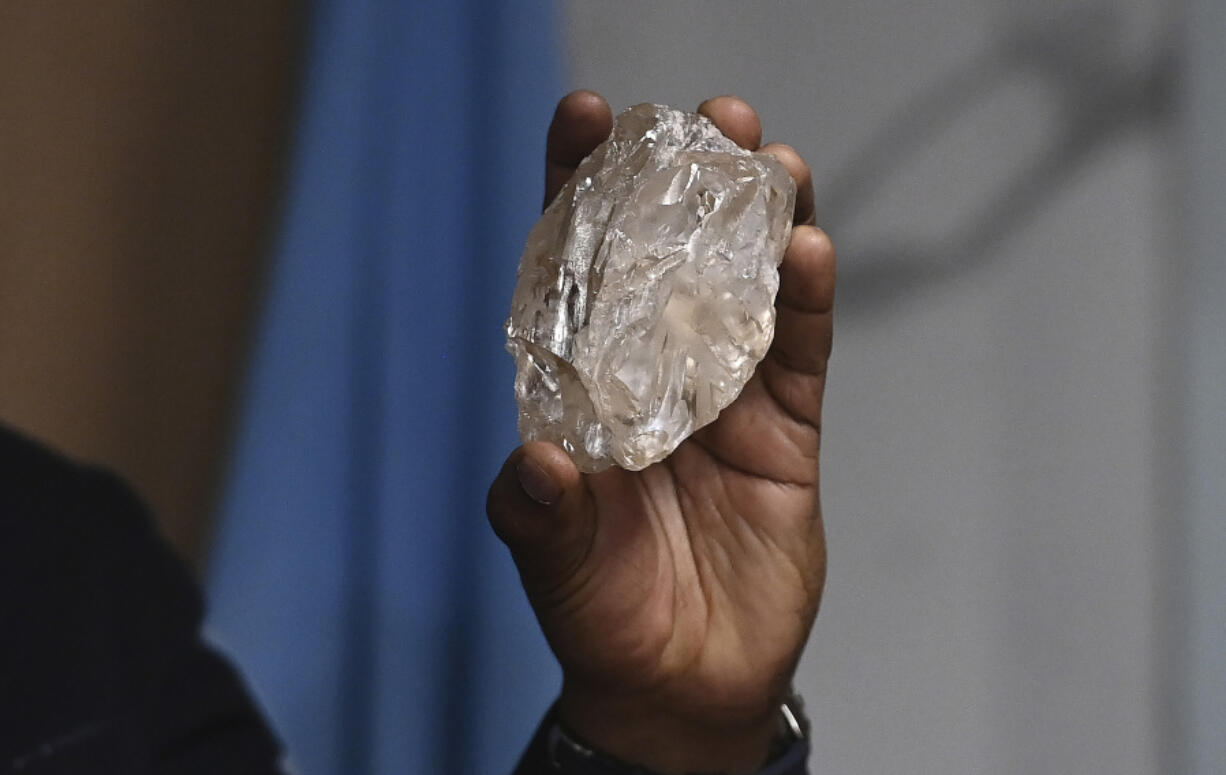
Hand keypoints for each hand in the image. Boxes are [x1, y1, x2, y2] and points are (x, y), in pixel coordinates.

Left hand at [488, 91, 833, 774]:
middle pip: (668, 256)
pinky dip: (804, 302)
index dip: (579, 190)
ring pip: (744, 288)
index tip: (585, 117)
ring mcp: (723, 395)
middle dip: (683, 183)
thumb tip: (536, 465)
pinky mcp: (785, 429)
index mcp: (583, 385)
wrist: (684, 685)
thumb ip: (540, 517)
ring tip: (770, 160)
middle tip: (708, 120)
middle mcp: (651, 373)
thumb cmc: (604, 616)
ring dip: (759, 222)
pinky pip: (797, 352)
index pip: (575, 269)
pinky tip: (809, 250)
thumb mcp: (558, 566)